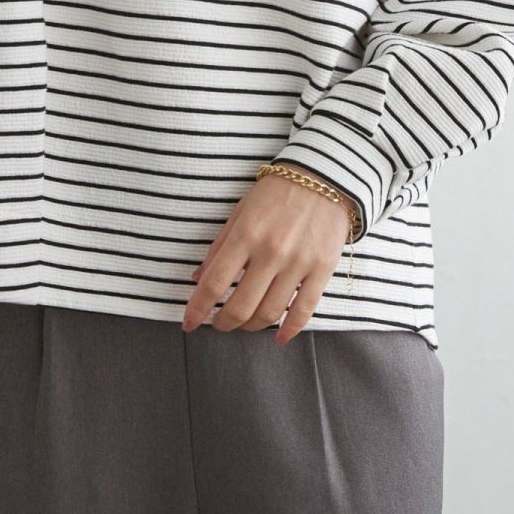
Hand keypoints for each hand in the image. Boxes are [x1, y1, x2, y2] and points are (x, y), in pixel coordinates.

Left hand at [182, 170, 353, 344]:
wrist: (325, 176)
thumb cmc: (276, 192)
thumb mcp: (240, 211)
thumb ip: (219, 246)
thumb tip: (197, 279)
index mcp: (246, 234)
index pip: (214, 283)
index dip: (197, 309)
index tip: (188, 324)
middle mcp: (271, 252)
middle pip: (241, 306)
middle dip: (223, 323)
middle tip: (218, 324)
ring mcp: (299, 262)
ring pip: (269, 313)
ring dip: (251, 327)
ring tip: (244, 325)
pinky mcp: (322, 269)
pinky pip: (304, 309)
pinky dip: (289, 329)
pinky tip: (278, 337)